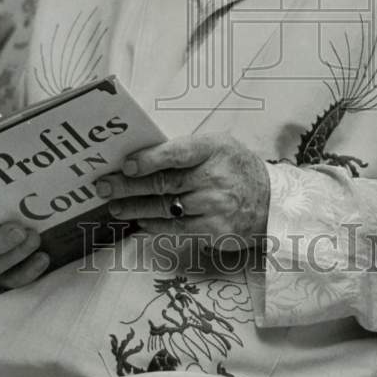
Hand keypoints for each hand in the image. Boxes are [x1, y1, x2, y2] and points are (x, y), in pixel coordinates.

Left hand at [94, 133, 269, 248]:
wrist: (272, 201)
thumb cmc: (236, 167)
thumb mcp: (219, 146)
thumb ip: (188, 149)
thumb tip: (144, 155)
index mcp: (214, 148)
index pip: (177, 153)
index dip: (150, 159)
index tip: (126, 164)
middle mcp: (214, 177)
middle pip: (164, 182)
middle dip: (128, 186)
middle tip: (104, 186)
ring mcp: (215, 205)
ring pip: (165, 207)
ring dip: (135, 207)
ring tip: (114, 206)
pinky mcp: (214, 230)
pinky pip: (176, 228)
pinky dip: (155, 224)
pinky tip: (140, 221)